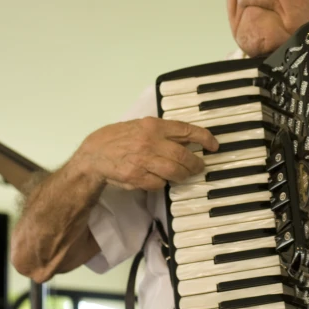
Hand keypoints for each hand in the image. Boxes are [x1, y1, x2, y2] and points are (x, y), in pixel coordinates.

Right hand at [72, 117, 218, 190]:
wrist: (94, 154)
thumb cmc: (120, 138)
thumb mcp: (141, 126)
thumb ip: (163, 131)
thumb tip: (188, 139)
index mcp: (154, 126)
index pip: (186, 130)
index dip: (204, 138)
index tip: (214, 145)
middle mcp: (150, 142)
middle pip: (184, 155)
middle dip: (196, 163)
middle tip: (200, 166)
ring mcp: (143, 160)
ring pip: (175, 171)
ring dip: (184, 175)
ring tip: (185, 174)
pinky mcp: (136, 177)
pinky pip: (159, 183)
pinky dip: (163, 183)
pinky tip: (160, 179)